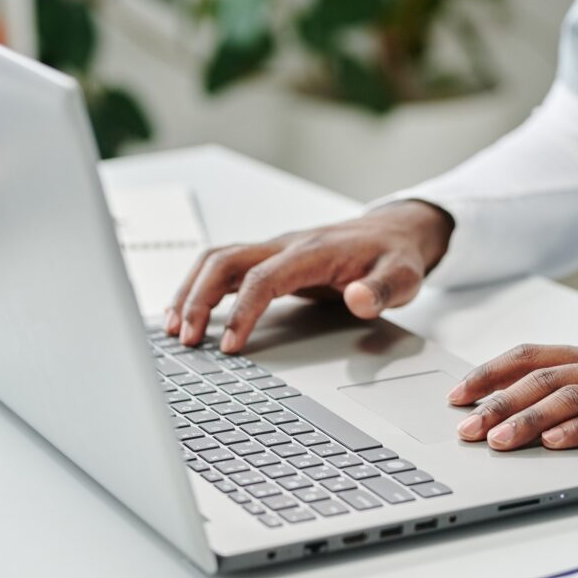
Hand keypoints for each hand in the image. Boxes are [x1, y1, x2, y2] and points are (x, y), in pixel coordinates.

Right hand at [165, 200, 453, 352]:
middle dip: (198, 299)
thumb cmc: (395, 257)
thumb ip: (382, 289)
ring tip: (174, 330)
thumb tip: (359, 298)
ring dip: (190, 292)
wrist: (393, 232)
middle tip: (184, 338)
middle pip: (225, 261)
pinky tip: (187, 315)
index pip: (265, 278)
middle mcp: (285, 246)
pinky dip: (199, 288)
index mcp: (313, 252)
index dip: (243, 311)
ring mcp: (273, 250)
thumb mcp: (403, 277)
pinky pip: (223, 268)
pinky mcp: (268, 260)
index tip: (229, 345)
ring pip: (216, 260)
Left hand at [447, 325, 577, 453]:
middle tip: (462, 428)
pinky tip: (555, 444)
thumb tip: (542, 412)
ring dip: (527, 420)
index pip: (530, 357)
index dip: (489, 373)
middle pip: (539, 379)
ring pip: (568, 398)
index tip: (457, 394)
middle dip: (494, 404)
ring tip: (496, 442)